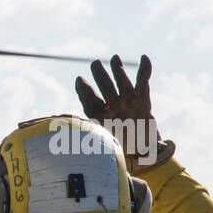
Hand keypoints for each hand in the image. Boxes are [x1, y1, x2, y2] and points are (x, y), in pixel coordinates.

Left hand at [74, 54, 173, 172]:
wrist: (142, 155)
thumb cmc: (120, 150)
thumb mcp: (101, 140)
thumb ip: (88, 132)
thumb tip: (68, 128)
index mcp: (100, 116)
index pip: (89, 100)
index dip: (84, 90)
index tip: (79, 80)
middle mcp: (113, 106)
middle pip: (105, 87)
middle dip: (100, 75)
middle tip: (95, 63)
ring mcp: (128, 102)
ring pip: (122, 82)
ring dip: (118, 70)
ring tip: (114, 58)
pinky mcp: (143, 101)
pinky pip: (143, 83)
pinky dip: (145, 70)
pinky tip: (143, 57)